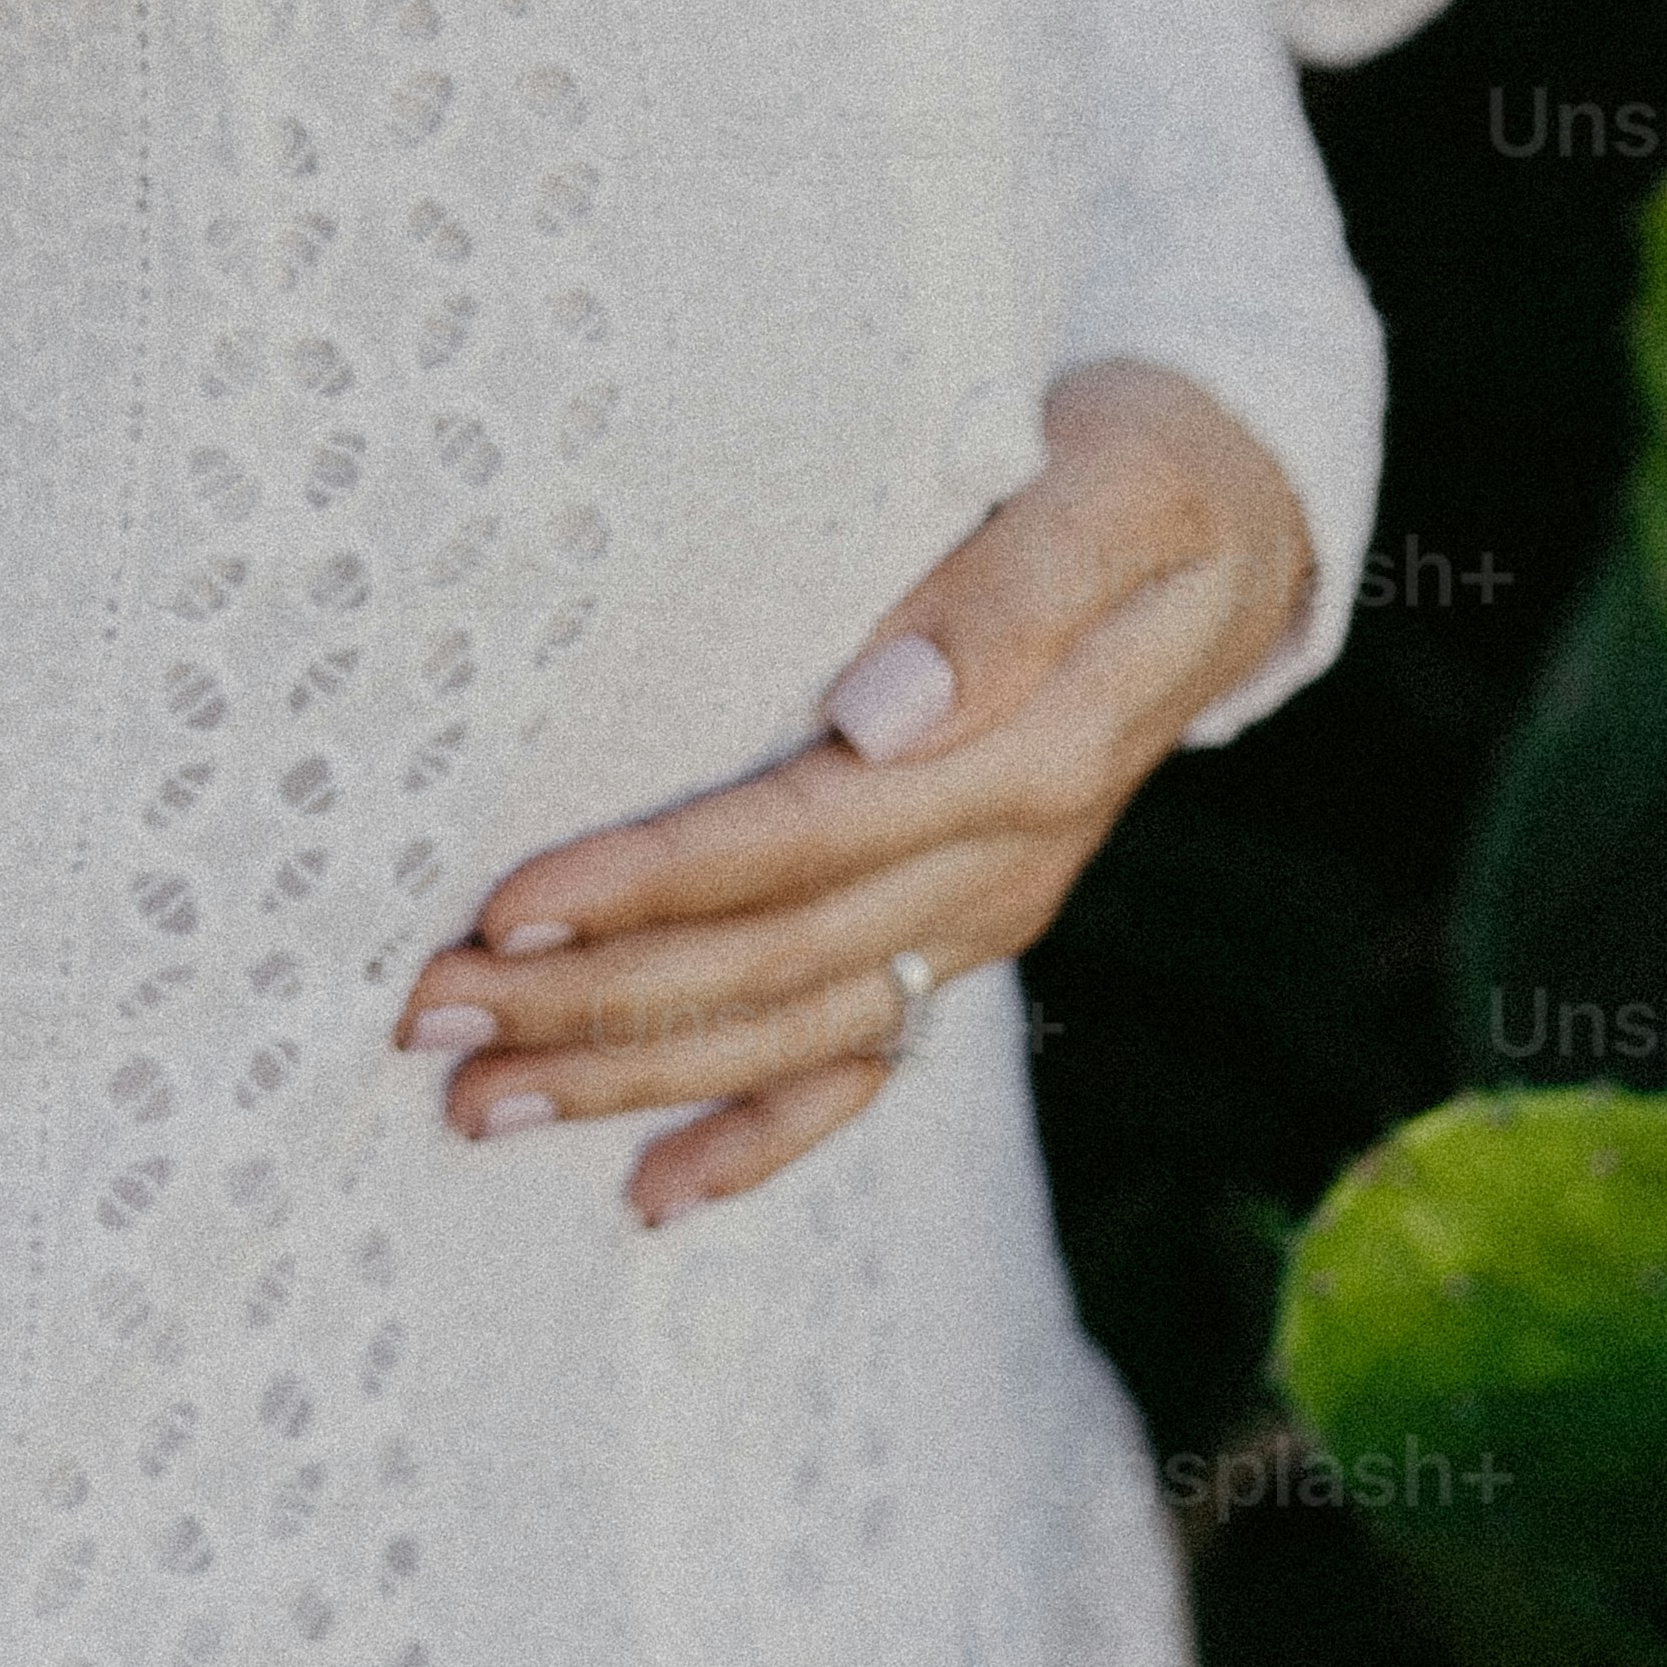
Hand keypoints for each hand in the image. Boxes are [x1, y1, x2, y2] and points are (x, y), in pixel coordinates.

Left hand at [392, 361, 1314, 1219]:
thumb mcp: (1109, 489)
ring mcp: (986, 910)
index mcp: (1032, 751)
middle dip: (597, 1000)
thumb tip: (881, 709)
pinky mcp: (966, 928)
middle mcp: (1006, 858)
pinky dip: (759, 1137)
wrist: (1235, 525)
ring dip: (633, 1075)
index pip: (809, 835)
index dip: (659, 879)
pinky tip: (649, 1190)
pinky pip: (866, 1062)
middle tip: (430, 1011)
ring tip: (474, 1099)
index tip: (515, 906)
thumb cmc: (1139, 476)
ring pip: (797, 1027)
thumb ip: (1008, 596)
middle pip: (777, 957)